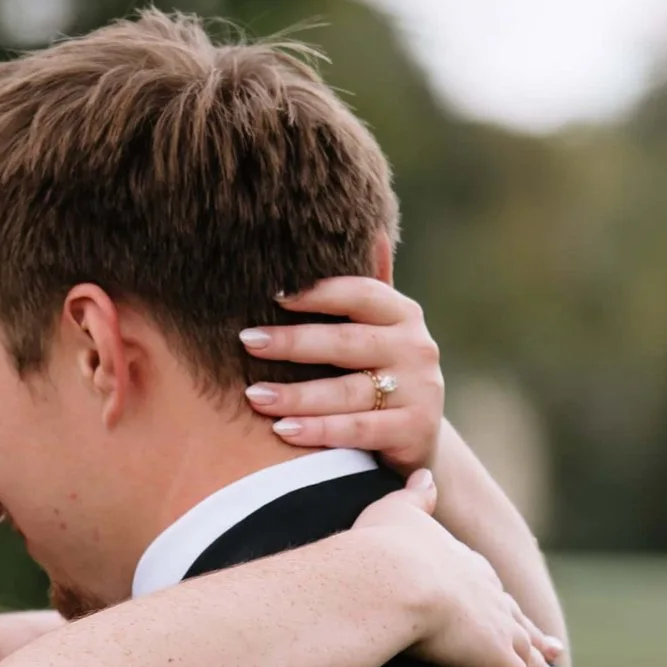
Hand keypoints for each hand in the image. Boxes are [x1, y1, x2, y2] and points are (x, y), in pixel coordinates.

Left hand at [239, 274, 446, 473]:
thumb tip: (369, 228)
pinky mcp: (415, 430)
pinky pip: (357, 429)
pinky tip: (282, 430)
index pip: (360, 293)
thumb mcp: (380, 332)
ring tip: (254, 395)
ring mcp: (419, 390)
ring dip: (297, 395)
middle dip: (293, 342)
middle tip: (248, 341)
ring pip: (347, 391)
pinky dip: (318, 431)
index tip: (272, 297)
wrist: (417, 438)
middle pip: (347, 342)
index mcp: (404, 314)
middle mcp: (416, 347)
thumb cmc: (384, 375)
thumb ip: (370, 291)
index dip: (317, 293)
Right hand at [345, 473, 567, 666]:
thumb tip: (425, 477)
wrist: (392, 578)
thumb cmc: (382, 548)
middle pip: (517, 621)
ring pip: (527, 657)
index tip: (510, 609)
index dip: (500, 602)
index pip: (488, 588)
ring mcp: (496, 630)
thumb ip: (415, 498)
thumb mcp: (396, 512)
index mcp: (464, 565)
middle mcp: (488, 597)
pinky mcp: (497, 662)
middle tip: (550, 649)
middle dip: (533, 637)